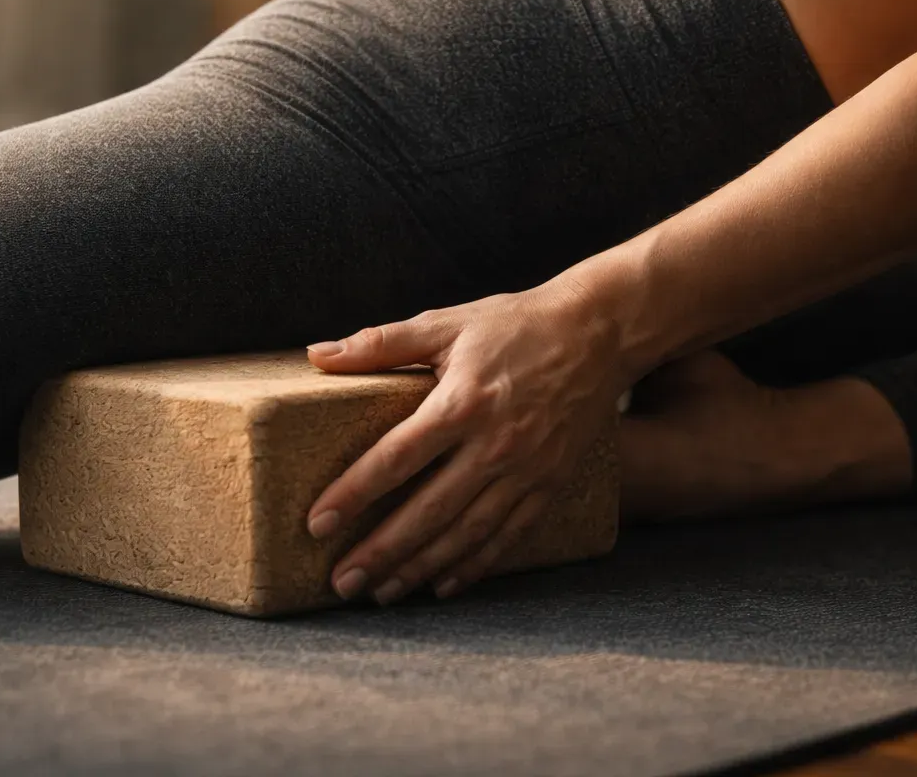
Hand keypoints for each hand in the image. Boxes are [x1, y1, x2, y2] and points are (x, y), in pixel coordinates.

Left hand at [304, 274, 628, 605]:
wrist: (599, 333)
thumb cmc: (514, 324)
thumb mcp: (445, 323)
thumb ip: (380, 343)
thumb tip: (318, 354)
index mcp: (462, 403)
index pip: (396, 458)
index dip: (354, 494)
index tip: (317, 525)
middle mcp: (495, 445)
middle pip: (429, 510)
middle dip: (382, 551)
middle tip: (343, 581)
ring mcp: (527, 470)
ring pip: (467, 533)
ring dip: (421, 567)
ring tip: (382, 593)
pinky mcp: (550, 483)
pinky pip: (509, 535)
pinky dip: (475, 565)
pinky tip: (442, 585)